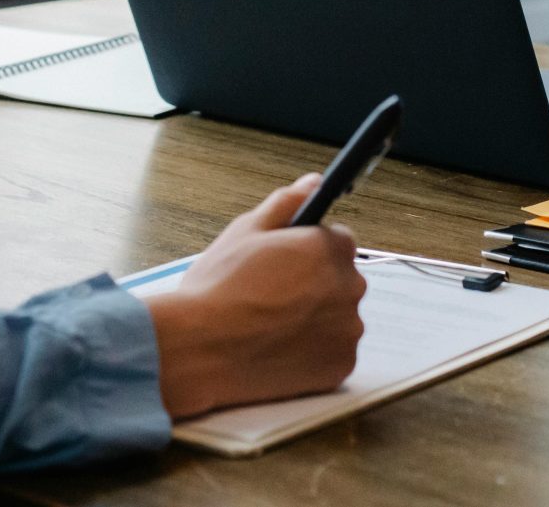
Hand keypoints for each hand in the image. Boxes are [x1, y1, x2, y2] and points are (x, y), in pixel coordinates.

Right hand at [145, 173, 367, 417]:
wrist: (199, 350)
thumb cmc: (217, 290)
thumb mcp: (244, 232)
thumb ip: (286, 204)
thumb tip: (313, 183)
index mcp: (329, 246)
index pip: (337, 241)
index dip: (307, 252)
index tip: (285, 266)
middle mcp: (349, 285)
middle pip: (341, 279)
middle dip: (315, 285)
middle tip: (272, 297)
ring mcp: (348, 329)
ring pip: (338, 317)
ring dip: (317, 320)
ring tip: (272, 326)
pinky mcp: (341, 365)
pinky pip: (334, 352)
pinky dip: (314, 353)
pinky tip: (280, 349)